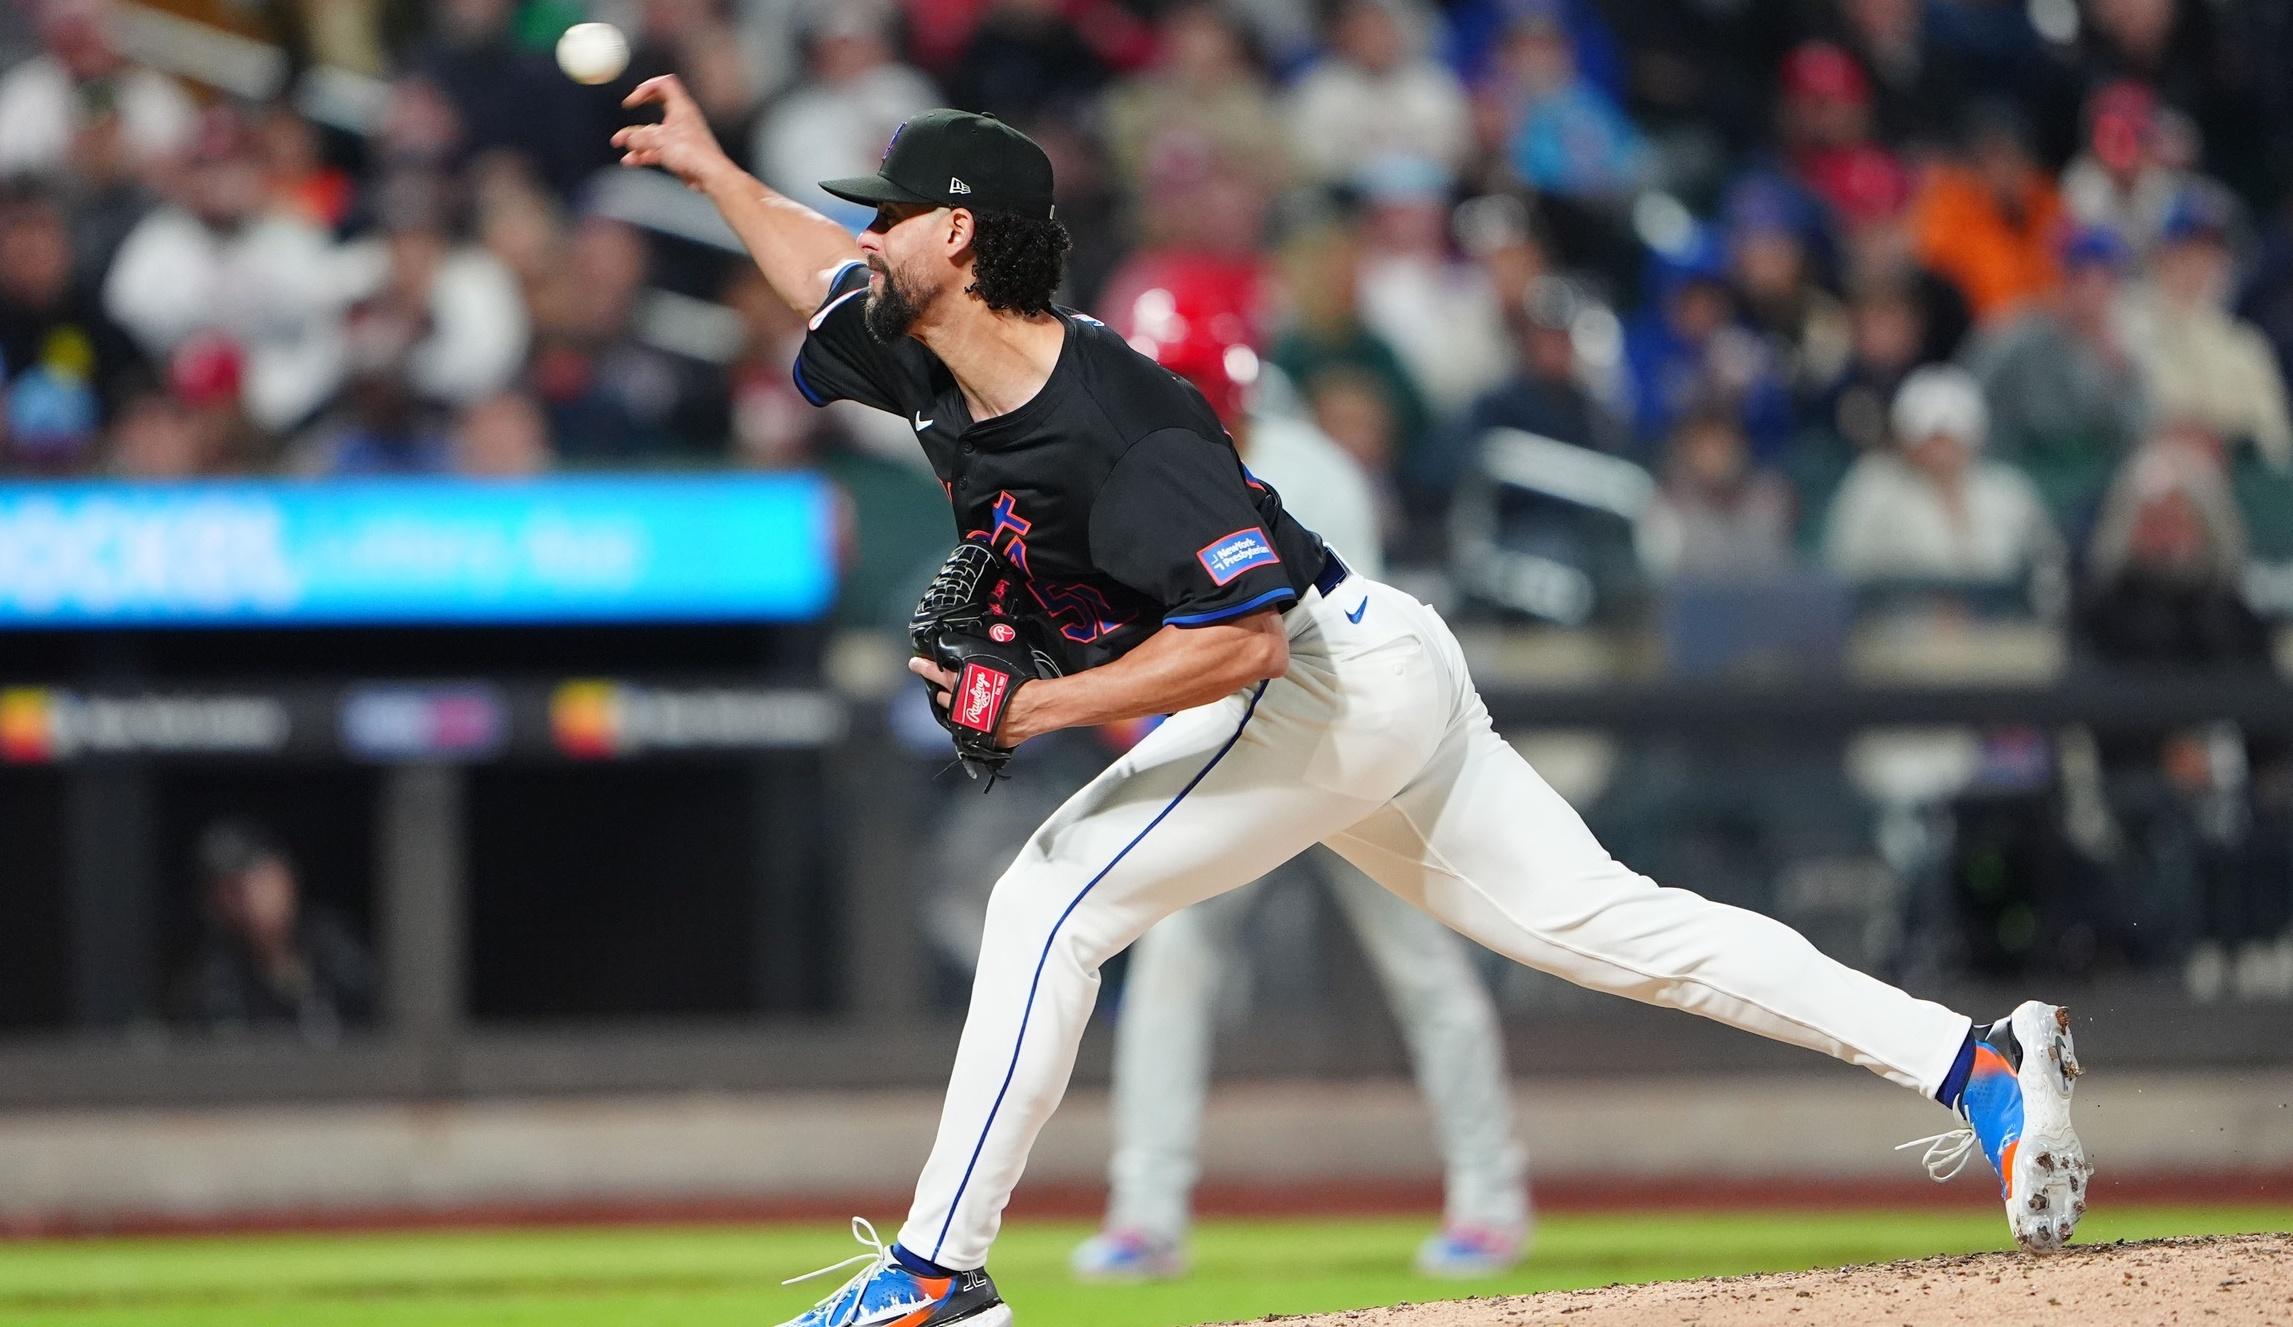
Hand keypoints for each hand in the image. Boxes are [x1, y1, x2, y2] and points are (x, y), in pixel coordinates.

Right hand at [612, 75, 732, 191]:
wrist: (710, 176)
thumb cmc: (693, 155)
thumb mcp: (659, 141)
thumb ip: (639, 137)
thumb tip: (626, 138)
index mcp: (681, 108)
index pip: (664, 84)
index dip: (646, 87)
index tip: (634, 99)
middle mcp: (682, 118)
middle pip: (660, 101)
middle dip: (642, 103)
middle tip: (630, 105)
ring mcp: (680, 135)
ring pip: (656, 130)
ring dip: (637, 137)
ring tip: (619, 144)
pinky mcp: (680, 152)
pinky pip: (658, 149)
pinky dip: (644, 153)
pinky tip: (631, 161)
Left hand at [908, 657, 1046, 745]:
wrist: (1031, 708)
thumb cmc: (1016, 681)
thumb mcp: (996, 661)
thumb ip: (979, 662)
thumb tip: (975, 656)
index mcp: (959, 681)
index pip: (933, 671)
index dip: (922, 666)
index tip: (914, 664)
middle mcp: (958, 703)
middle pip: (941, 697)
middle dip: (945, 692)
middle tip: (954, 688)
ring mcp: (965, 722)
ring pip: (953, 715)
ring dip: (957, 709)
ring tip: (970, 705)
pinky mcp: (977, 736)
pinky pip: (970, 729)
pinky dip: (974, 724)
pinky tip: (984, 719)